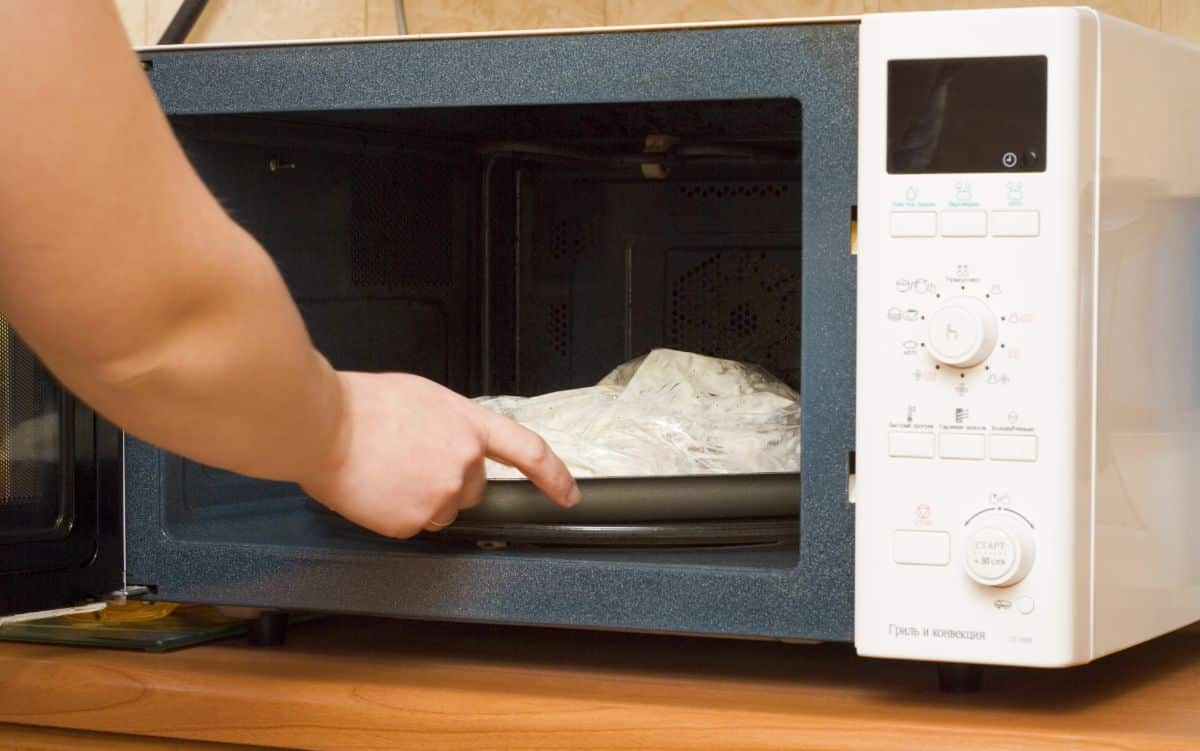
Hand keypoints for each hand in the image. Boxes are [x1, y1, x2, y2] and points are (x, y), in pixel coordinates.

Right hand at [300, 372, 578, 537]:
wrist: (323, 425)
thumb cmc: (362, 405)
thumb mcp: (424, 399)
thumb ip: (452, 425)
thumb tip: (455, 443)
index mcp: (468, 425)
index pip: (528, 451)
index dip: (554, 476)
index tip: (568, 494)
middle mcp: (463, 462)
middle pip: (473, 489)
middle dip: (449, 482)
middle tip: (410, 462)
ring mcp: (440, 494)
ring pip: (442, 510)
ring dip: (421, 499)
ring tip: (387, 471)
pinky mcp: (413, 521)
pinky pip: (413, 524)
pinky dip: (395, 512)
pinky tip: (377, 488)